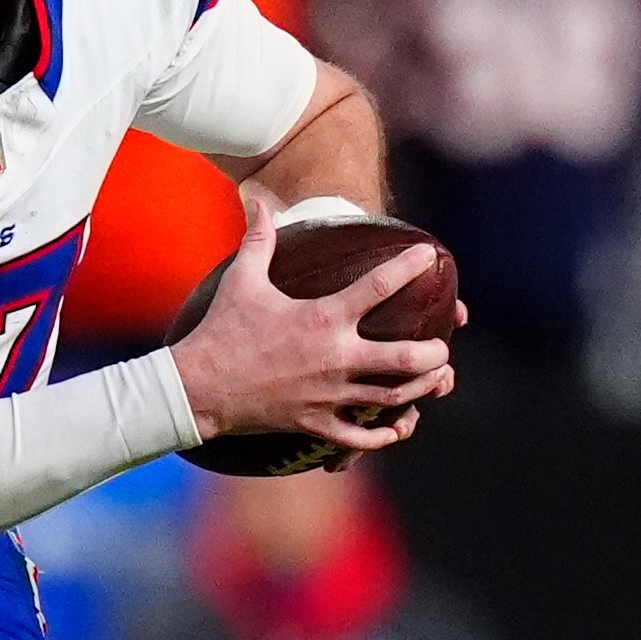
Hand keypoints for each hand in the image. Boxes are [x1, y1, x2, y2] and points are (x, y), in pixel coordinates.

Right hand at [169, 185, 459, 452]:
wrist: (198, 387)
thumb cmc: (222, 330)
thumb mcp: (242, 280)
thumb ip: (258, 239)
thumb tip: (259, 201)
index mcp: (323, 318)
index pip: (379, 288)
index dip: (410, 268)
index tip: (430, 257)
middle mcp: (335, 358)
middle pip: (404, 359)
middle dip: (433, 354)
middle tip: (442, 347)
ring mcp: (328, 395)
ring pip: (391, 399)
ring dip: (420, 390)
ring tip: (436, 380)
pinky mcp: (315, 424)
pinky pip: (359, 438)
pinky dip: (383, 435)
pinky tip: (398, 428)